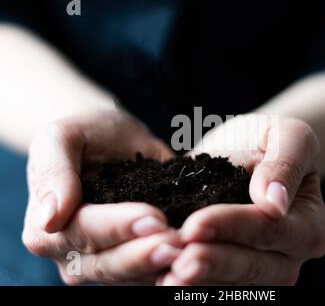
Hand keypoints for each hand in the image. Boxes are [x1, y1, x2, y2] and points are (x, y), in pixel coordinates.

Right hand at [23, 108, 182, 284]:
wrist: (108, 140)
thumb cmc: (86, 134)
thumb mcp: (62, 137)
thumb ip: (53, 172)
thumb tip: (49, 220)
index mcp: (46, 227)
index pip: (83, 232)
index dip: (118, 227)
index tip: (153, 218)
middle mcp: (69, 254)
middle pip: (107, 263)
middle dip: (144, 254)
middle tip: (179, 243)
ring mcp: (99, 263)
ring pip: (129, 276)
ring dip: (159, 266)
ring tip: (190, 251)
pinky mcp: (128, 264)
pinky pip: (146, 275)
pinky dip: (168, 269)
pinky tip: (193, 259)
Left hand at [157, 114, 324, 284]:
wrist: (245, 153)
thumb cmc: (267, 141)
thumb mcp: (286, 136)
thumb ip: (286, 164)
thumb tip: (276, 203)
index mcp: (309, 225)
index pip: (269, 229)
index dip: (232, 227)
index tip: (195, 224)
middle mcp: (289, 257)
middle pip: (252, 266)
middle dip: (213, 263)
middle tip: (179, 262)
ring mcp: (262, 271)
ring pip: (232, 284)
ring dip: (198, 283)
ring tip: (165, 278)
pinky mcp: (234, 275)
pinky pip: (215, 285)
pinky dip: (190, 285)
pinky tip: (161, 279)